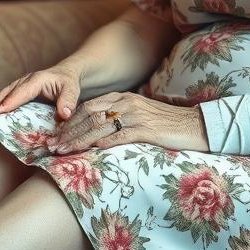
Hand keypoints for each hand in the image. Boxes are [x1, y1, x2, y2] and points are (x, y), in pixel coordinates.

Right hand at [0, 64, 82, 120]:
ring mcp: (16, 87)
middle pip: (5, 94)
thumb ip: (68, 101)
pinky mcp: (14, 93)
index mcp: (36, 80)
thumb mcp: (72, 90)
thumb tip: (64, 114)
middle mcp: (23, 82)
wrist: (64, 74)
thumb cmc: (68, 83)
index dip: (9, 102)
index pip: (21, 92)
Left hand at [47, 92, 207, 154]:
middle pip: (89, 115)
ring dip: (78, 139)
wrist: (197, 125)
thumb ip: (119, 120)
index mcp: (123, 98)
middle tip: (52, 146)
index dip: (70, 122)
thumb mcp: (140, 117)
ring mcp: (136, 115)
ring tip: (63, 151)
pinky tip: (91, 152)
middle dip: (68, 131)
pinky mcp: (147, 129)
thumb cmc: (167, 125)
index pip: (89, 107)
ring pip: (99, 125)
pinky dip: (103, 143)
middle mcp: (127, 103)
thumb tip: (96, 135)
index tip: (55, 136)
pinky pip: (120, 135)